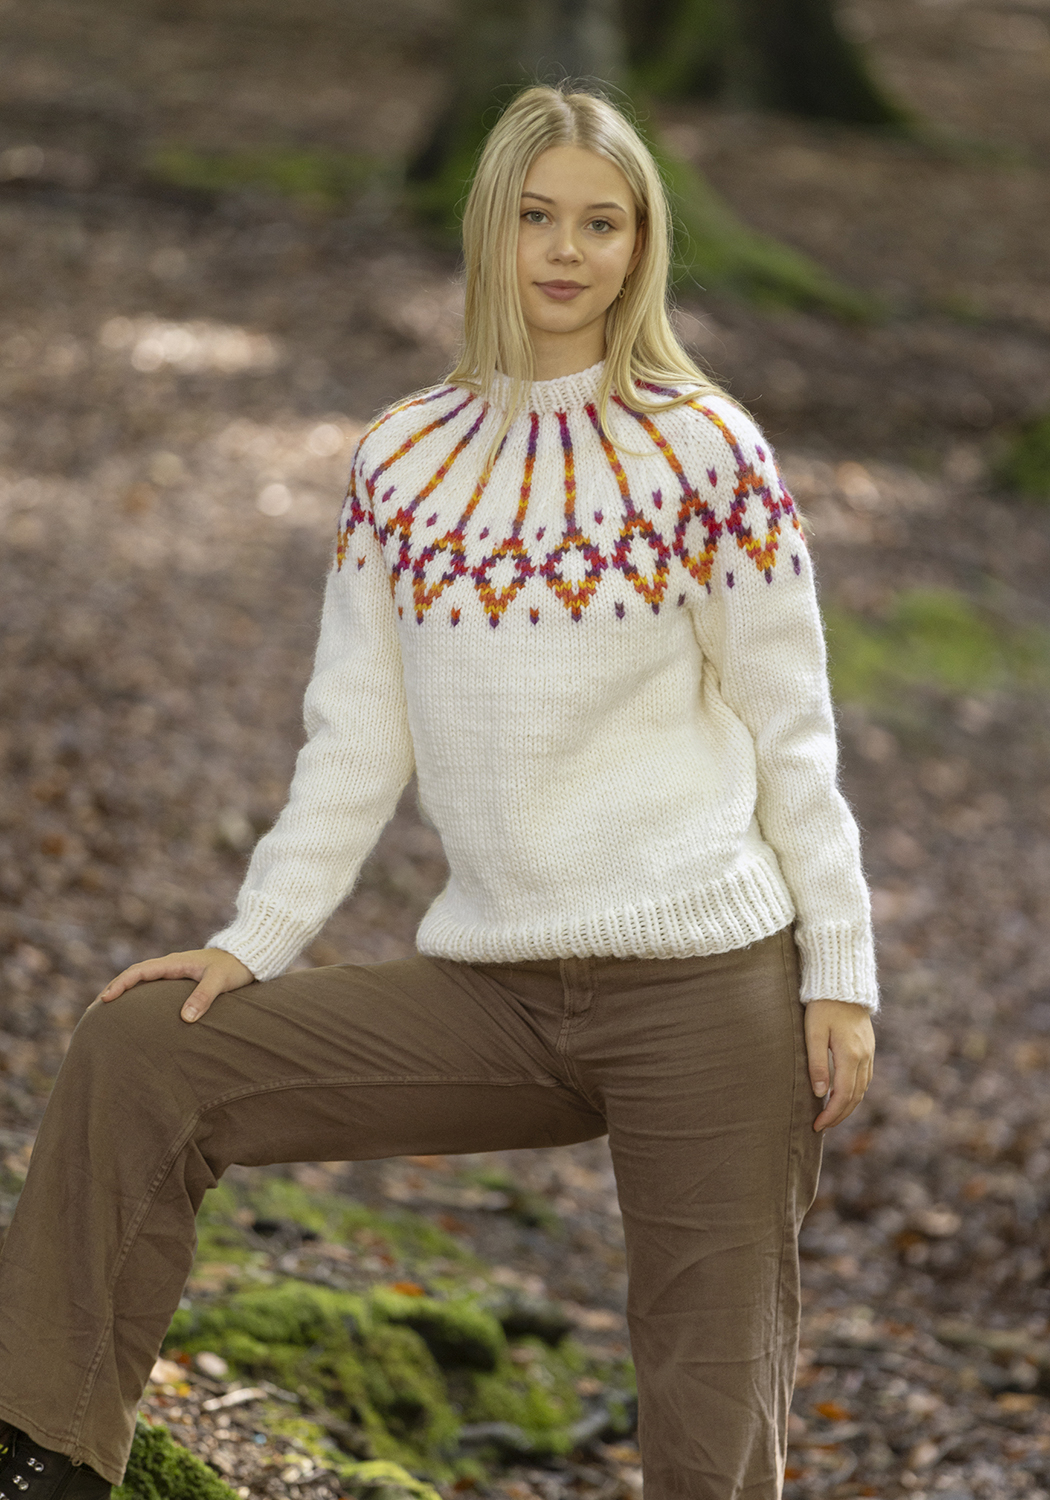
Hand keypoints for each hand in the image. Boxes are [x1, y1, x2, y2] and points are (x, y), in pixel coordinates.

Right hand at [96, 947, 254, 1022]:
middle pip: (133, 976)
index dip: (120, 985)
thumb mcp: (220, 982)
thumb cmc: (234, 968)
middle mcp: (170, 965)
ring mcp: (174, 972)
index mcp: (174, 963)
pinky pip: (152, 987)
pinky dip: (138, 996)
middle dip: (113, 990)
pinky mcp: (180, 980)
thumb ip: (204, 997)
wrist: (249, 957)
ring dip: (123, 993)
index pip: (139, 972)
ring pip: (141, 981)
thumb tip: (185, 1019)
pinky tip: (133, 1013)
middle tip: (93, 1011)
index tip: (105, 1000)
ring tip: (106, 1014)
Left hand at [804, 998, 874, 1132]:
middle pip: (855, 1096)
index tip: (816, 1125)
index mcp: (850, 1055)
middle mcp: (864, 1057)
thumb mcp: (814, 1032)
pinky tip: (842, 1096)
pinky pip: (864, 1078)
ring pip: (862, 1089)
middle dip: (839, 1115)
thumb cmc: (823, 1006)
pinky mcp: (868, 1048)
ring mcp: (868, 1052)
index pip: (843, 1095)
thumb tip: (820, 1093)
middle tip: (821, 1126)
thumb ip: (817, 1062)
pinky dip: (854, 1092)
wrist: (842, 984)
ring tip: (830, 1116)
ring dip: (848, 1106)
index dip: (831, 1114)